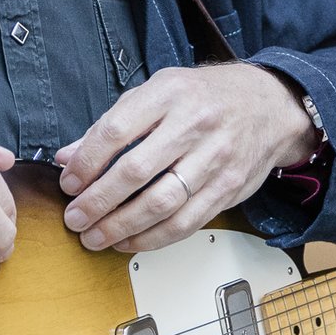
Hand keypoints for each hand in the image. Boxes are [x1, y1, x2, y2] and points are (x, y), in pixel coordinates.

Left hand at [54, 65, 316, 254]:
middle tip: (75, 219)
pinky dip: (153, 238)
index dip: (87, 163)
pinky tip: (129, 241)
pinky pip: (187, 222)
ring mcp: (215, 158)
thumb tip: (67, 158)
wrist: (268, 105)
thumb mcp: (157, 92)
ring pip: (161, 203)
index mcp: (169, 93)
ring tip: (95, 237)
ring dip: (122, 227)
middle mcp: (194, 124)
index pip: (116, 131)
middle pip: (136, 171)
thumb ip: (112, 124)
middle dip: (98, 201)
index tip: (69, 184)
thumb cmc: (203, 98)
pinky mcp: (229, 188)